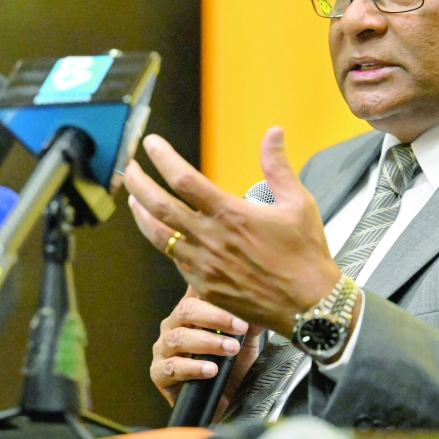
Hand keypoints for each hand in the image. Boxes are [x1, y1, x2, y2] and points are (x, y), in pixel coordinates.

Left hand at [125, 126, 341, 335]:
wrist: (309, 306)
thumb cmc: (306, 254)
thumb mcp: (298, 203)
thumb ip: (278, 166)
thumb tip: (273, 132)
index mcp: (231, 214)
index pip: (184, 179)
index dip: (163, 158)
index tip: (151, 144)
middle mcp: (211, 239)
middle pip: (159, 206)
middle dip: (138, 183)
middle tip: (129, 168)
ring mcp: (203, 265)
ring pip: (159, 236)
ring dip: (141, 214)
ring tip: (133, 198)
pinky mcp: (203, 287)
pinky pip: (175, 259)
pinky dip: (164, 242)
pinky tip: (162, 232)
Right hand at [150, 287, 264, 410]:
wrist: (224, 405)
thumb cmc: (231, 370)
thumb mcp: (245, 344)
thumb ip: (250, 324)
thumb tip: (261, 305)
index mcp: (190, 313)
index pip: (193, 291)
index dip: (209, 287)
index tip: (233, 292)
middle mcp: (172, 326)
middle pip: (186, 310)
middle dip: (215, 317)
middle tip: (239, 326)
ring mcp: (163, 349)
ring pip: (179, 338)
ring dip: (208, 342)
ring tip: (230, 349)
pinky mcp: (159, 374)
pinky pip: (172, 367)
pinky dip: (193, 367)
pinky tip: (211, 370)